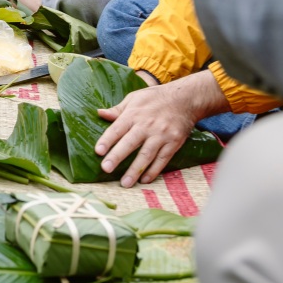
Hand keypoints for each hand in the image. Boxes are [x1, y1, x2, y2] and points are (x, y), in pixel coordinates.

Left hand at [95, 73, 227, 187]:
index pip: (117, 128)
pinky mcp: (174, 143)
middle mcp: (147, 125)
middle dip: (117, 156)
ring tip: (125, 183)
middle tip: (106, 169)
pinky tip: (144, 180)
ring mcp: (161, 135)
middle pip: (130, 143)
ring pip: (146, 155)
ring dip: (135, 170)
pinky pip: (162, 159)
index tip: (98, 152)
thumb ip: (117, 109)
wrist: (185, 99)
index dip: (107, 140)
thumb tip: (99, 113)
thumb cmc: (155, 98)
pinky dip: (154, 171)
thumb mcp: (135, 98)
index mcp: (134, 114)